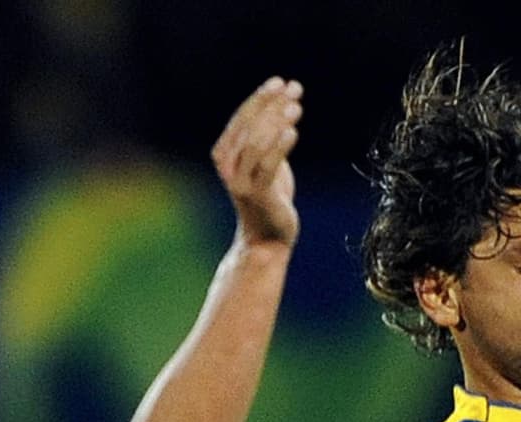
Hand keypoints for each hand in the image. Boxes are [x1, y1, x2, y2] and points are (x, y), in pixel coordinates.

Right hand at [213, 76, 301, 247]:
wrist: (267, 239)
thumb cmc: (269, 198)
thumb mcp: (265, 163)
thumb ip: (267, 138)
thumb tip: (282, 105)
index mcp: (224, 153)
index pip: (242, 118)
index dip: (260, 98)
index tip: (280, 82)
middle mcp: (227, 165)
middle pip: (249, 126)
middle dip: (271, 104)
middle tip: (293, 89)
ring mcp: (239, 180)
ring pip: (256, 143)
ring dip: (276, 121)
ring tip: (296, 107)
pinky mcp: (256, 195)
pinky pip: (267, 165)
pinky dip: (279, 147)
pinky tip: (293, 131)